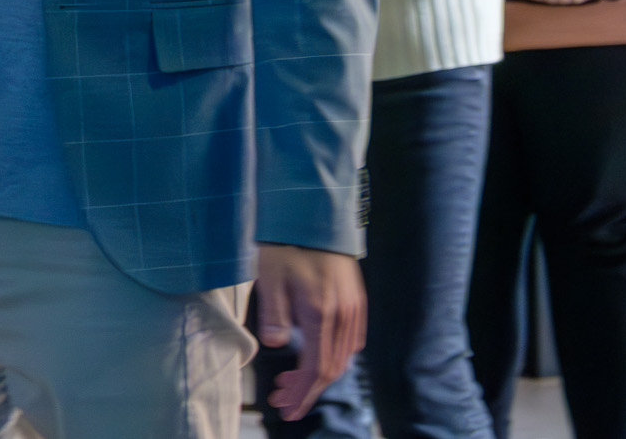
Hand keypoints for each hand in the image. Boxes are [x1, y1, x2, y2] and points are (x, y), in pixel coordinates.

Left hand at [255, 244, 366, 420]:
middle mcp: (342, 315)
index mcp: (320, 313)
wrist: (313, 216)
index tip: (287, 408)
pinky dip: (333, 356)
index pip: (316, 368)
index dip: (302, 393)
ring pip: (341, 357)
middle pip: (330, 368)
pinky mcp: (355, 301)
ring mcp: (353, 309)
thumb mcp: (269, 277)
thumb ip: (273, 313)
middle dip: (306, 390)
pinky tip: (314, 356)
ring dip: (318, 375)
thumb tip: (273, 344)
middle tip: (283, 401)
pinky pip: (350, 340)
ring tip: (290, 382)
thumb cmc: (286, 245)